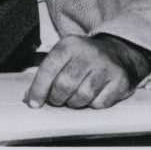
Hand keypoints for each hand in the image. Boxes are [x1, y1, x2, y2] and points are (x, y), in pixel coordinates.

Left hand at [25, 34, 150, 109]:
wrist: (118, 52)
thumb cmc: (83, 59)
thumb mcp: (64, 56)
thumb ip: (46, 74)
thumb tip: (29, 98)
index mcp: (70, 44)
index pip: (48, 68)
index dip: (38, 89)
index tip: (33, 102)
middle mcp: (89, 53)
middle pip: (65, 85)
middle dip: (56, 98)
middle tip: (57, 99)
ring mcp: (107, 67)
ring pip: (82, 97)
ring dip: (74, 103)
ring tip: (74, 97)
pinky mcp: (121, 81)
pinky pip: (100, 104)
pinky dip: (92, 105)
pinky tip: (93, 96)